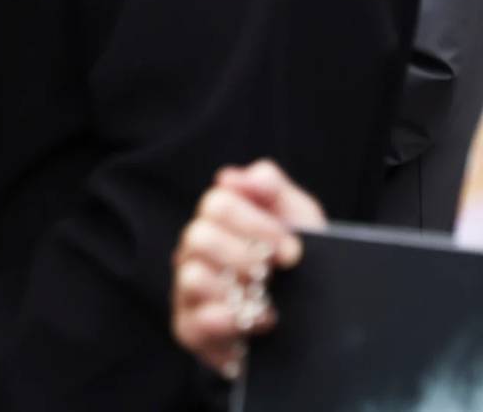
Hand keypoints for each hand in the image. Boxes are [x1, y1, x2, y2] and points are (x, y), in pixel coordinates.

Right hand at [171, 159, 324, 379]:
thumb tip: (228, 176)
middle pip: (198, 236)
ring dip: (236, 290)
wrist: (316, 324)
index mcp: (219, 222)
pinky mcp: (189, 328)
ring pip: (191, 275)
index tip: (291, 250)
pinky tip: (258, 323)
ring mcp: (188, 290)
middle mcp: (196, 252)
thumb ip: (271, 187)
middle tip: (274, 274)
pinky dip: (229, 321)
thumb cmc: (301, 264)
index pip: (216, 204)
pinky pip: (194, 319)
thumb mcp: (301, 219)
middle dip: (245, 256)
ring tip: (267, 303)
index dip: (257, 225)